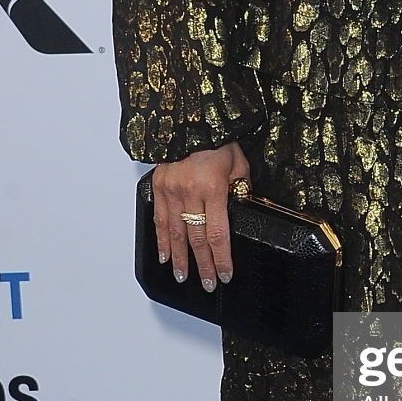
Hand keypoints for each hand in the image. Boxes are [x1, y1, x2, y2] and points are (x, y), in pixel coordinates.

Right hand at [151, 143, 250, 290]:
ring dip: (179, 259)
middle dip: (203, 266)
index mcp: (212, 189)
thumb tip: (242, 205)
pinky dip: (161, 240)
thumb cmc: (216, 137)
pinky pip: (160, 220)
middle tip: (207, 284)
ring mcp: (171, 191)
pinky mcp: (159, 187)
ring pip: (175, 234)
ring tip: (183, 276)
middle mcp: (189, 193)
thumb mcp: (238, 162)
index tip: (225, 274)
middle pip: (196, 240)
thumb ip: (240, 187)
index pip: (217, 234)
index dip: (221, 259)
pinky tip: (164, 254)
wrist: (188, 116)